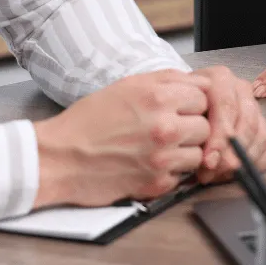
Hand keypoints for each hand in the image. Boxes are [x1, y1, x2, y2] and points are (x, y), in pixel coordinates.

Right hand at [33, 69, 209, 207]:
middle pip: (206, 125)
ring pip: (200, 152)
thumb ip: (169, 80)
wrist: (59, 158)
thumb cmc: (90, 120)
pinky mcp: (156, 184)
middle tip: (171, 128)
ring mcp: (162, 158)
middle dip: (192, 126)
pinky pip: (183, 176)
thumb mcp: (129, 85)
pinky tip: (151, 164)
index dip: (192, 102)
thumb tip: (199, 82)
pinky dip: (172, 172)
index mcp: (159, 97)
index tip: (180, 108)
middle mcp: (165, 127)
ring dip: (186, 151)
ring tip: (162, 147)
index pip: (205, 96)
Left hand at [190, 65, 265, 181]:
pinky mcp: (264, 124)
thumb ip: (191, 132)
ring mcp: (255, 106)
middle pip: (247, 122)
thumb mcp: (178, 114)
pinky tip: (234, 172)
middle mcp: (240, 89)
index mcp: (220, 78)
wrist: (183, 108)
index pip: (226, 106)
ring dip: (240, 161)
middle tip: (212, 173)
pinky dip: (255, 163)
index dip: (219, 137)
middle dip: (230, 153)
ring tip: (217, 174)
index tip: (209, 161)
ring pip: (260, 135)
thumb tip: (210, 163)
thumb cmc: (179, 111)